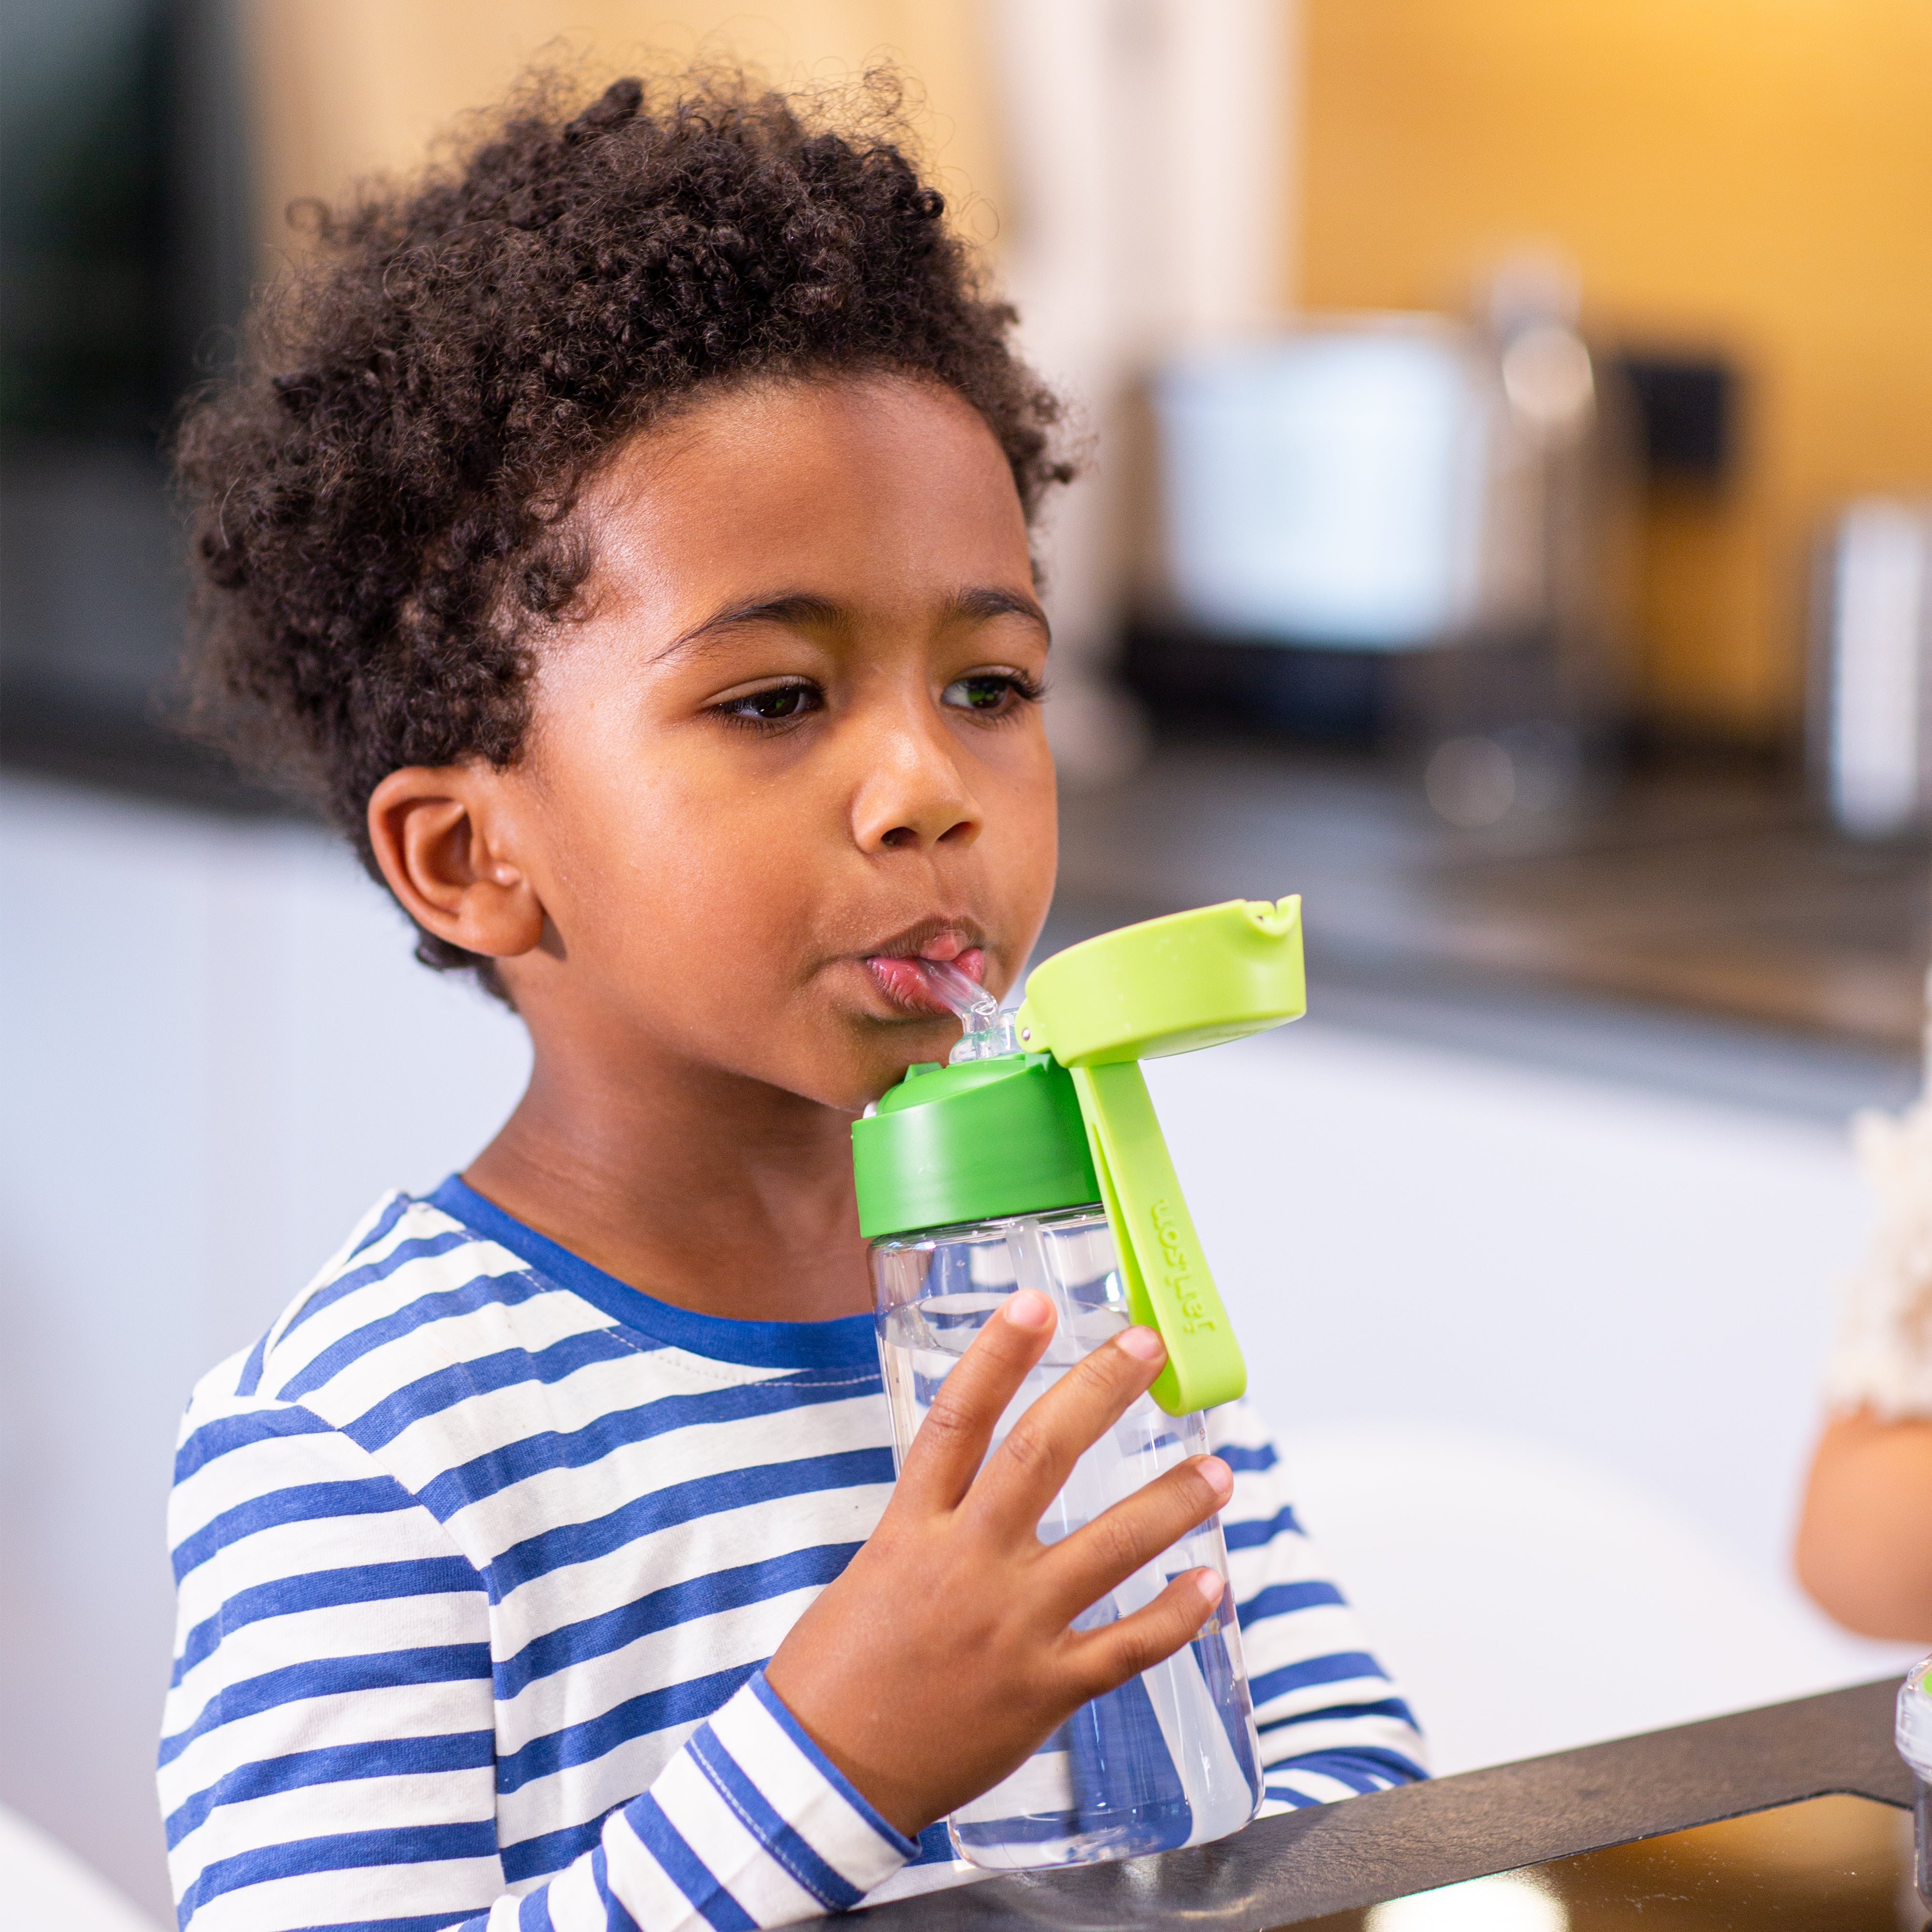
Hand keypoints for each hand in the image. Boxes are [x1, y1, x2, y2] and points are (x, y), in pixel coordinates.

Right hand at [763, 1289, 1232, 1837]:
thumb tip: (977, 1494)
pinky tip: (1211, 1582)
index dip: (998, 1354)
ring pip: (1110, 1547)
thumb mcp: (872, 1571)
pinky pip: (1127, 1646)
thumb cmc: (836, 1672)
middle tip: (1148, 1345)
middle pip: (1041, 1456)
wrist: (823, 1776)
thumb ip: (932, 1527)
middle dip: (1100, 1391)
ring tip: (1218, 1467)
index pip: (958, 1419)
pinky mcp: (1043, 1691)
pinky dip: (1177, 1613)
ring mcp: (1011, 1628)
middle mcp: (965, 1566)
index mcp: (911, 1529)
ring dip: (1170, 1500)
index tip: (1037, 1301)